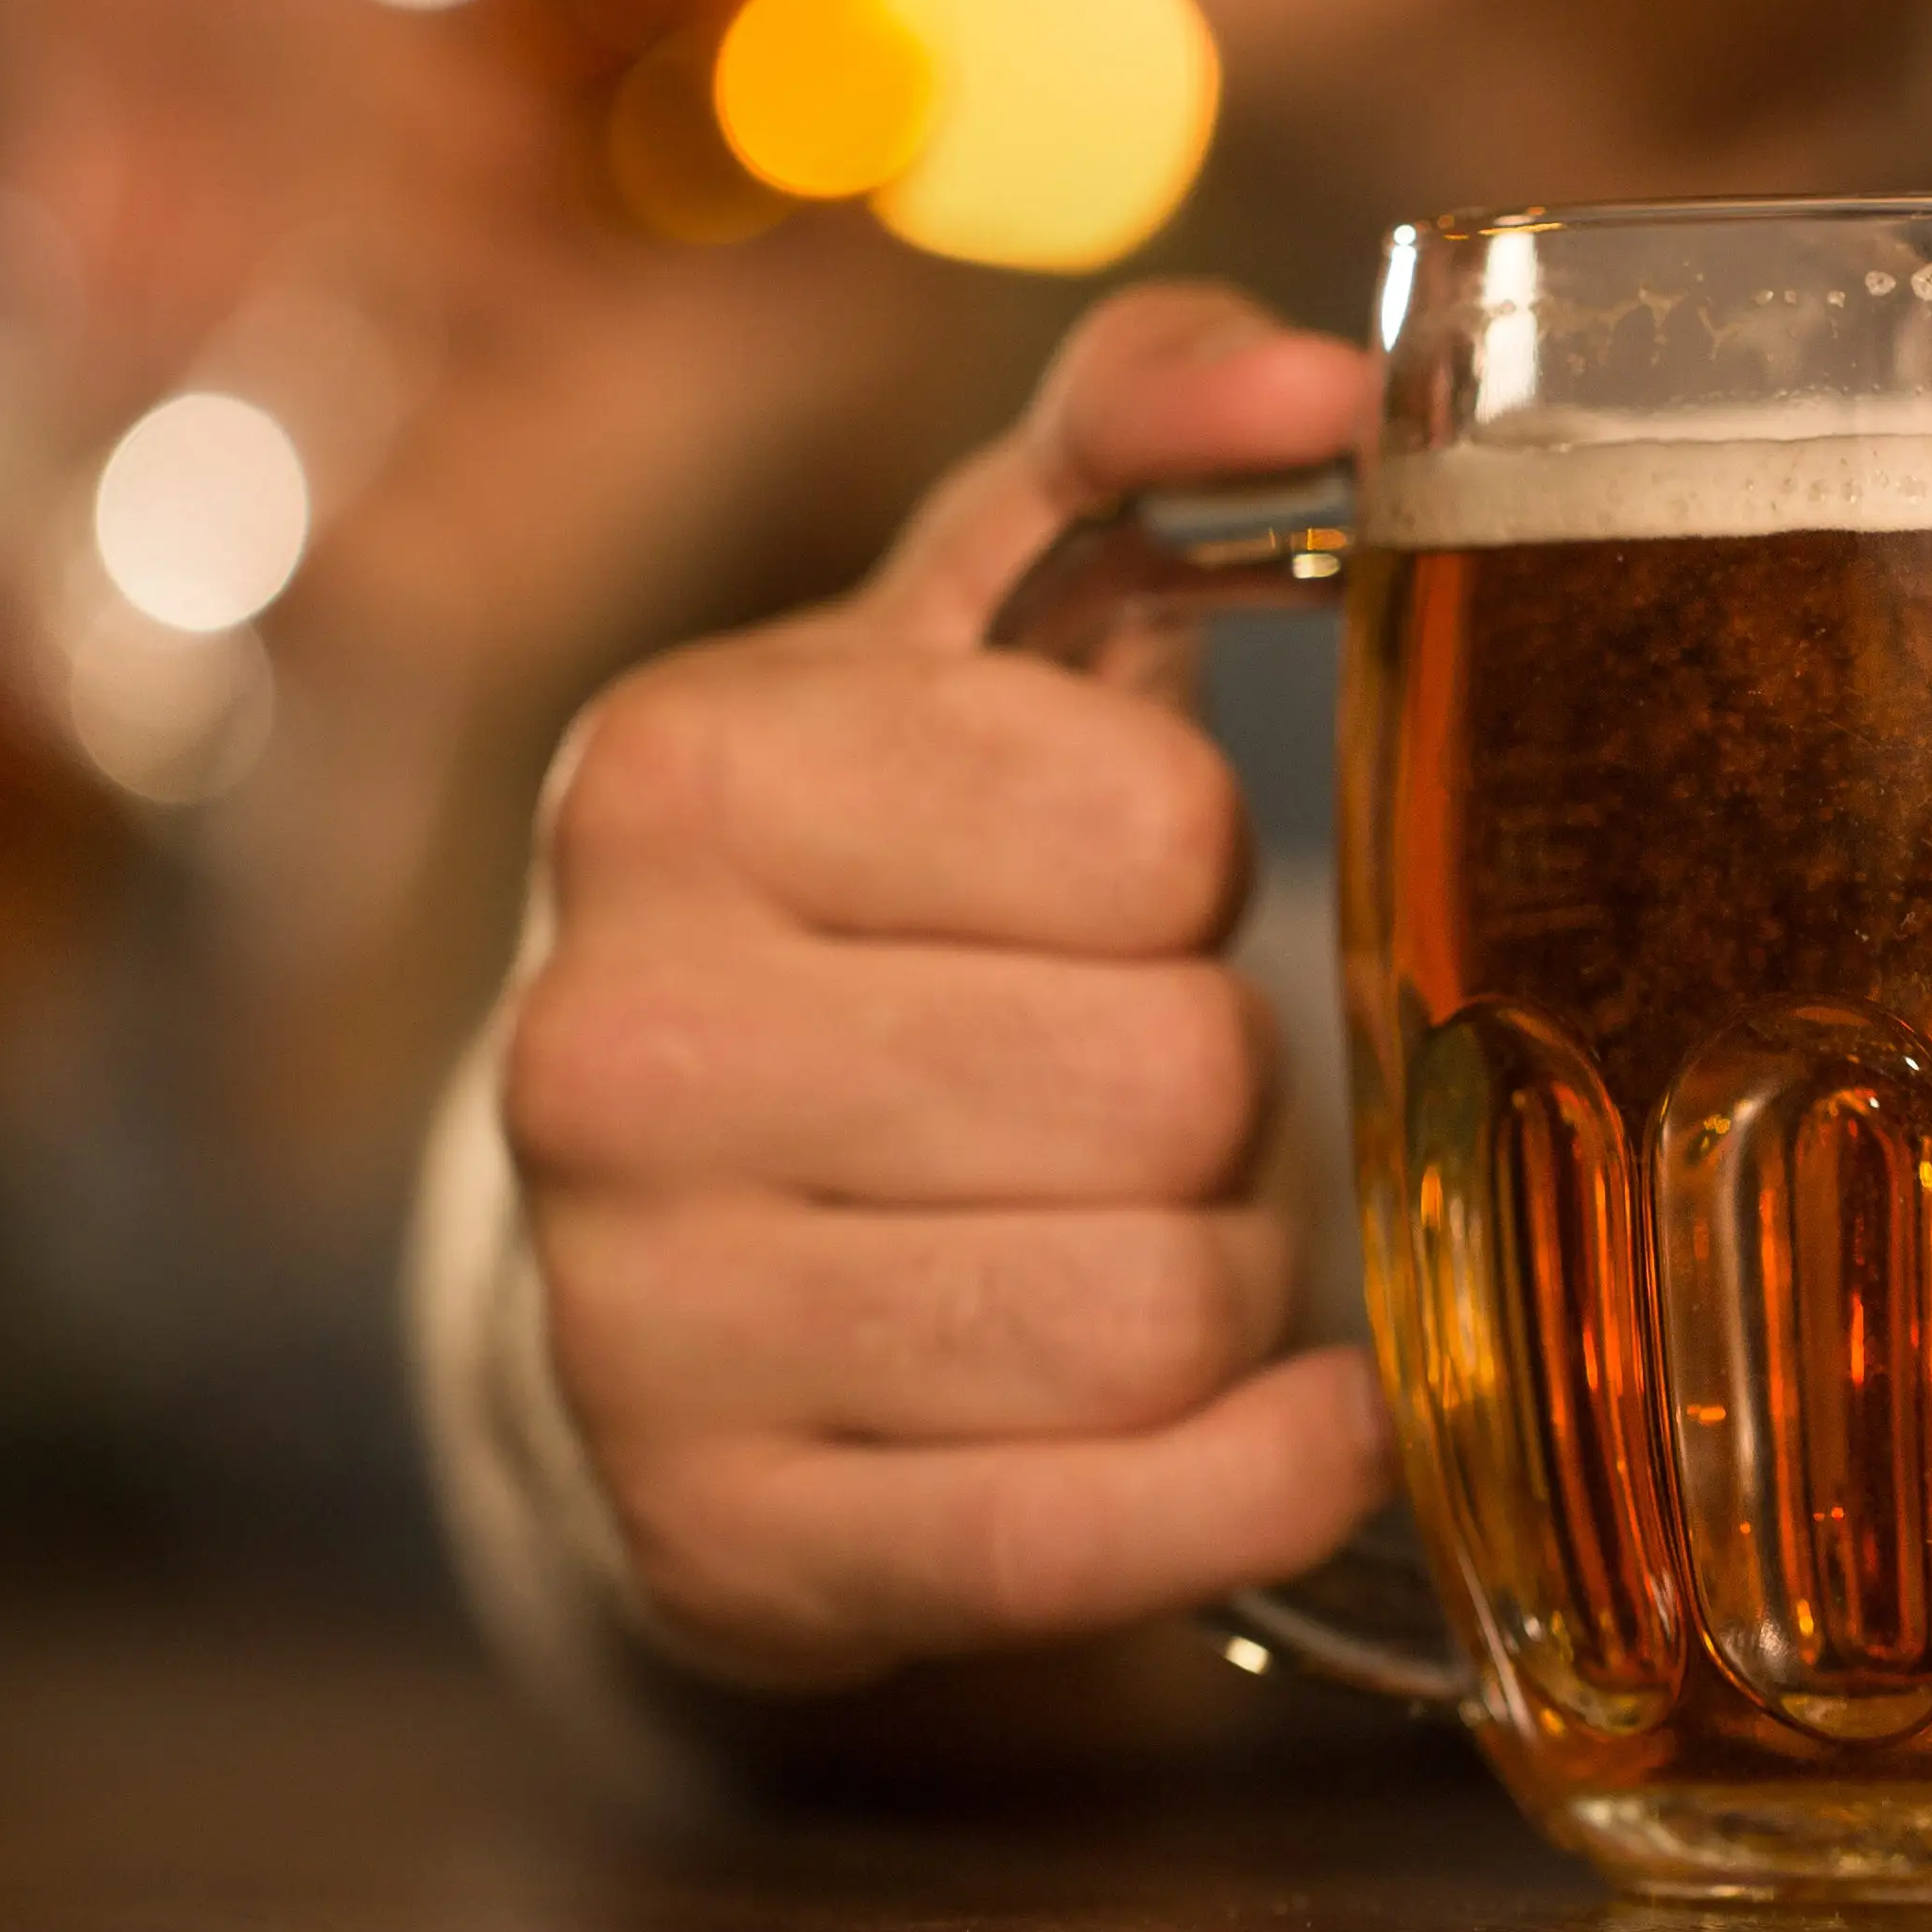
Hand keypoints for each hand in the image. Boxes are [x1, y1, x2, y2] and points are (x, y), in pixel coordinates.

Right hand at [498, 283, 1394, 1687]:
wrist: (640, 1259)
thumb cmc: (870, 904)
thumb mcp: (971, 637)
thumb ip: (1138, 434)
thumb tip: (1327, 382)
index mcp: (668, 768)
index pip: (1148, 821)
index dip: (1184, 865)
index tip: (1093, 890)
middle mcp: (604, 1039)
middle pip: (1170, 1080)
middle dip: (1214, 1089)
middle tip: (1120, 1088)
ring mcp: (631, 1319)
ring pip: (1160, 1315)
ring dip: (1218, 1282)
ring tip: (1113, 1231)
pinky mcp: (717, 1550)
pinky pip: (1095, 1535)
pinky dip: (1243, 1482)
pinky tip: (1266, 1424)